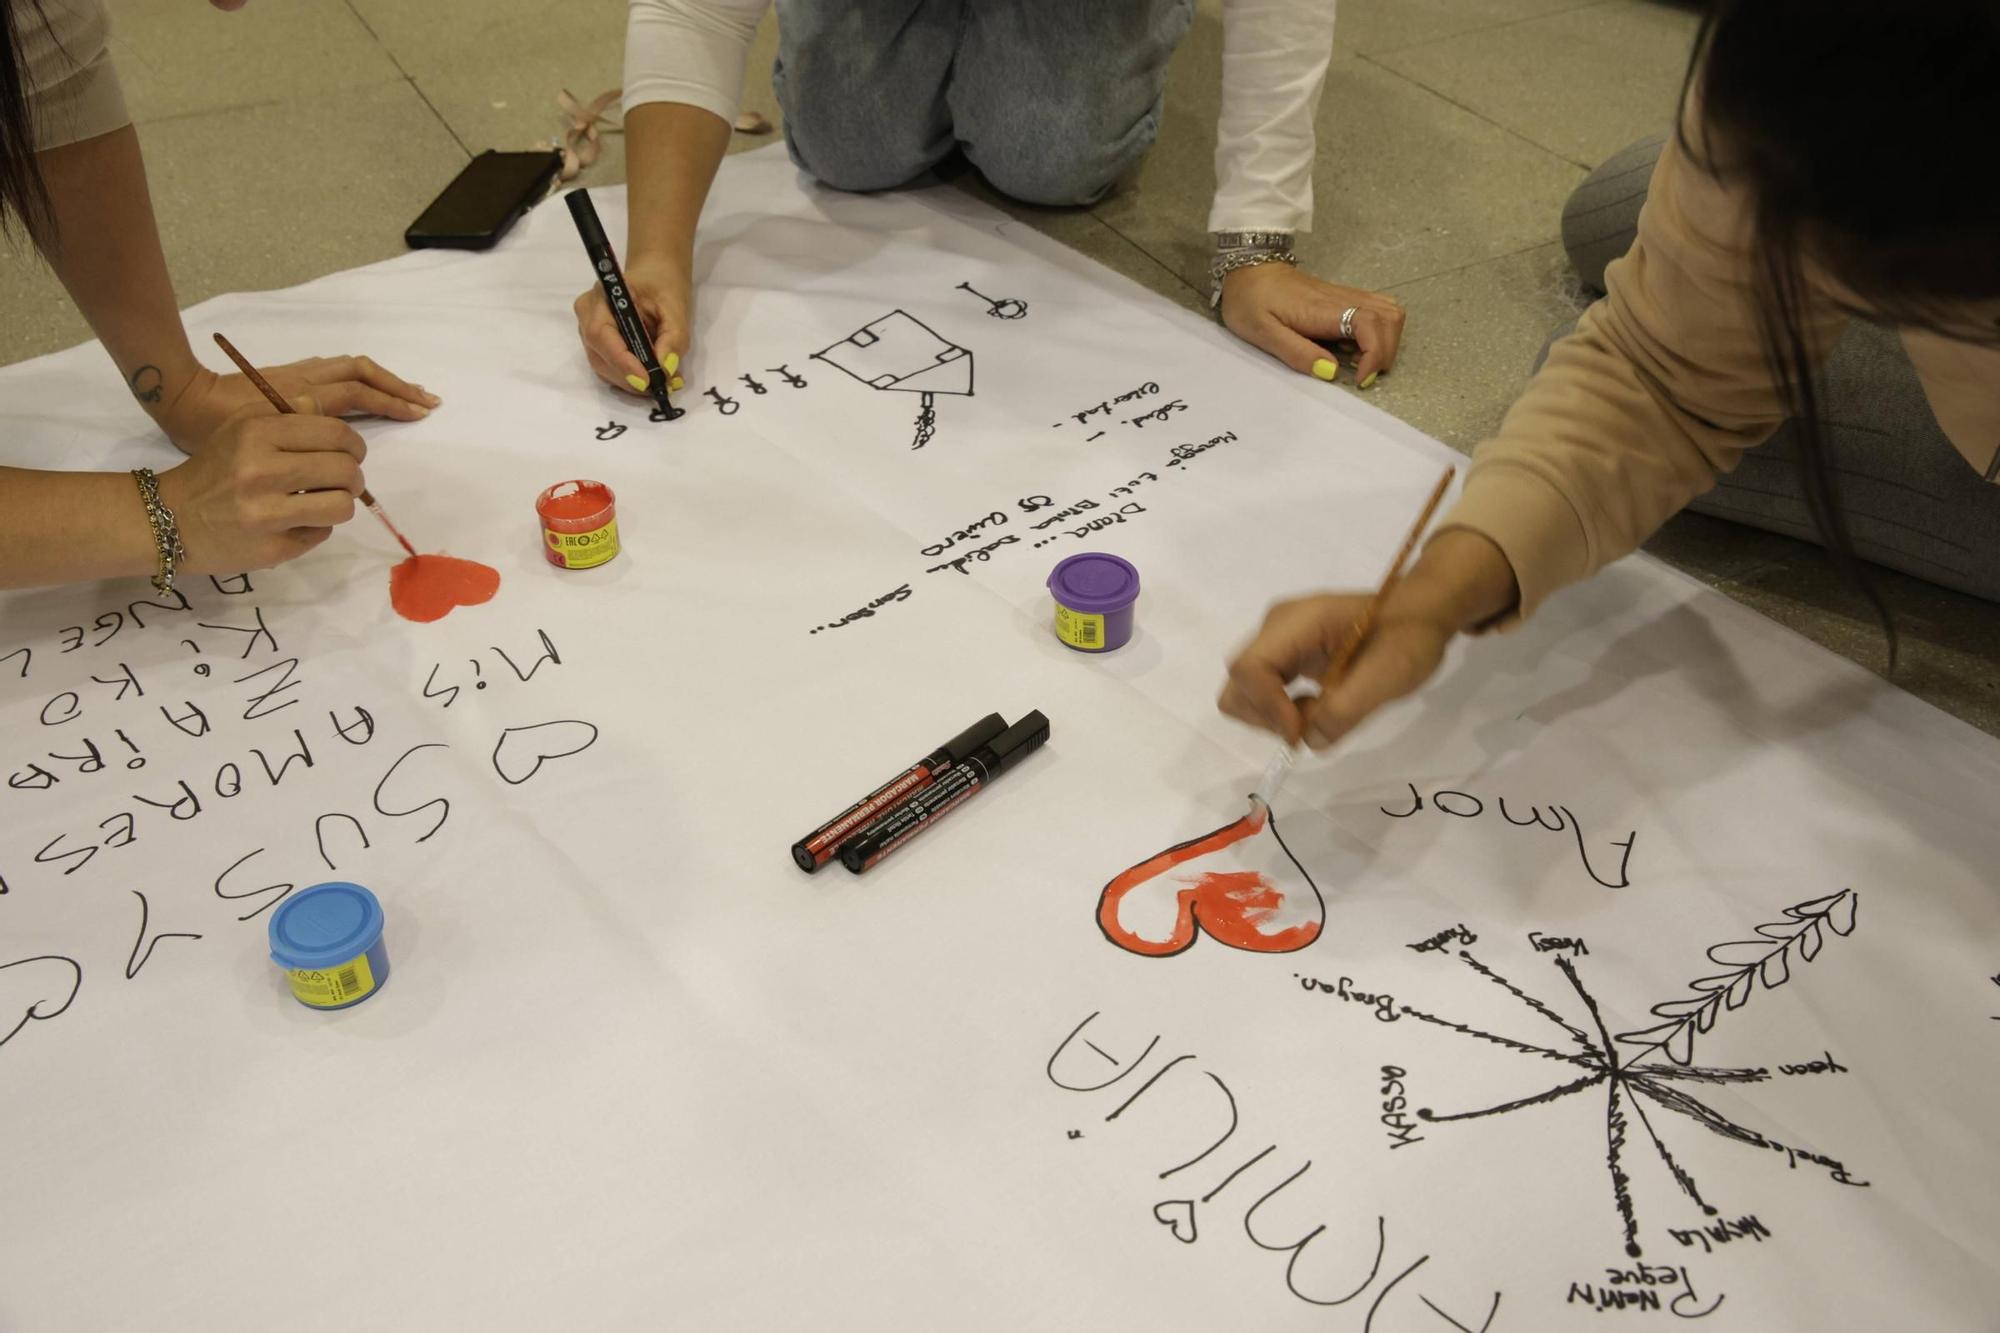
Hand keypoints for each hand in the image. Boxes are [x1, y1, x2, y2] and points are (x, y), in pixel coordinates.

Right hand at [154, 401, 366, 573]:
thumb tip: (324, 408)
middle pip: (345, 471)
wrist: (169, 519)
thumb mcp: (242, 429)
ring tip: (324, 502)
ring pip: (342, 506)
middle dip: (354, 478)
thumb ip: (286, 416)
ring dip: (341, 504)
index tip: (351, 454)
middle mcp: (260, 471)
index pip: (336, 434)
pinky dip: (316, 527)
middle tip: (344, 482)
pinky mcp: (272, 548)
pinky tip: (294, 522)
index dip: (354, 446)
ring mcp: (266, 513)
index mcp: (256, 433)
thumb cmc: (214, 470)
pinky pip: (321, 533)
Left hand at [158, 356, 436, 454]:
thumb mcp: (250, 461)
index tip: (415, 417)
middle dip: (397, 389)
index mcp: (293, 404)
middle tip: (427, 403)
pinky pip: (335, 369)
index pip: (354, 398)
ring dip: (385, 380)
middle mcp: (300, 383)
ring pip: (350, 367)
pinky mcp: (290, 374)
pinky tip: (376, 389)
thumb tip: (335, 473)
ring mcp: (295, 375)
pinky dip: (363, 377)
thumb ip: (294, 463)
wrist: (181, 401)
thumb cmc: (210, 437)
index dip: (388, 406)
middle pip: (360, 375)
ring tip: (413, 393)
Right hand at [573, 257, 689, 397]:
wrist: (655, 276)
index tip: (645, 380)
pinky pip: (610, 368)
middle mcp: (588, 315)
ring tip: (663, 382)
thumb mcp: (676, 308)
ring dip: (632, 382)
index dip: (621, 361)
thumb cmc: (663, 286)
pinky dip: (631, 378)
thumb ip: (673, 338)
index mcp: (602, 296)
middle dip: (630, 377)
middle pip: (600, 356)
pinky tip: (653, 378)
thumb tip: (666, 368)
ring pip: (604, 367)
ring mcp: (589, 332)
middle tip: (661, 385)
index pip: (601, 334)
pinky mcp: (598, 346)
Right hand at [1219, 593, 1453, 748]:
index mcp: (1298, 621)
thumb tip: (1308, 740)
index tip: (1300, 732)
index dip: (1266, 707)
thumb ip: (1346, 708)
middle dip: (1265, 715)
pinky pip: (1264, 690)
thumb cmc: (1410, 637)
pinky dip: (1282, 711)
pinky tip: (1317, 707)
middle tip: (1309, 727)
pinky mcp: (1287, 655)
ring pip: (1245, 689)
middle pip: (1238, 681)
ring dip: (1273, 716)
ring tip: (1318, 715)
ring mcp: (1279, 640)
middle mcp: (1277, 626)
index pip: (1250, 667)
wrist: (1423, 614)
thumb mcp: (1389, 674)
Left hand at [1220, 263, 1405, 387]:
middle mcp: (1341, 299)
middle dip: (1385, 352)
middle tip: (1361, 374)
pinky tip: (1354, 346)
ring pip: (1389, 311)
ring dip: (1386, 341)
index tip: (1358, 378)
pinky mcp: (1342, 297)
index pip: (1370, 324)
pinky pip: (1376, 309)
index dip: (1375, 354)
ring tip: (1360, 362)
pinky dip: (1378, 331)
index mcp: (1322, 309)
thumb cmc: (1250, 301)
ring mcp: (1345, 295)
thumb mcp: (1263, 333)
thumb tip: (1331, 372)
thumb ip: (1297, 353)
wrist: (1247, 267)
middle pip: (1389, 317)